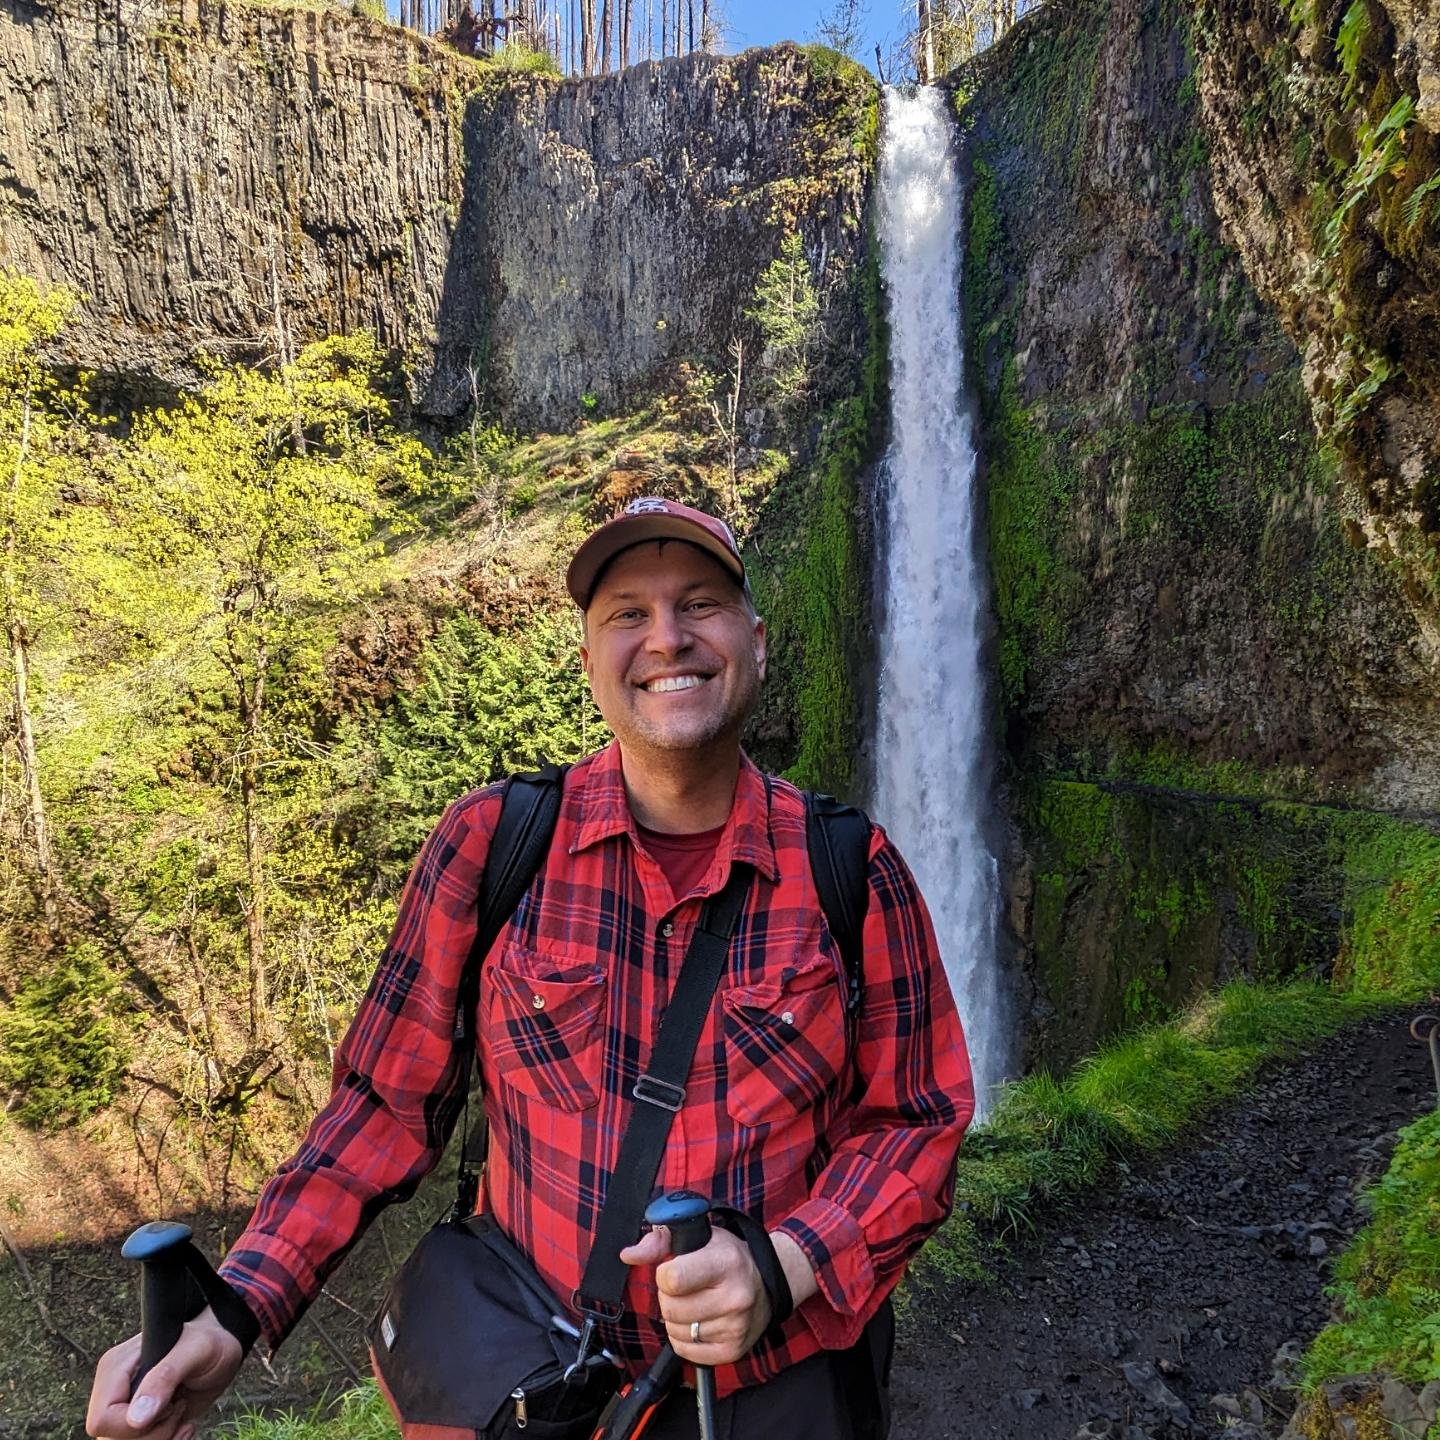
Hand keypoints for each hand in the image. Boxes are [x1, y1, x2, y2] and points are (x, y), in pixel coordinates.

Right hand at [86, 1307, 244, 1439]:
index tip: (168, 1404)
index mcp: (115, 1368)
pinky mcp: (140, 1424)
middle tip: (179, 1406)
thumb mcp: (196, 1350)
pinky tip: (185, 1427)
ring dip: (161, 1439)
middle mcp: (114, 1392)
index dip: (133, 1424)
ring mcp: (125, 1410)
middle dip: (152, 1434)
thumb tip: (136, 1418)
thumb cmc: (210, 1342)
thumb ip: (165, 1377)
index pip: (102, 1419)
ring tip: (182, 1414)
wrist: (222, 1352)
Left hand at [620, 1225, 767, 1365]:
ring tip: (693, 1304)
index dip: (664, 1274)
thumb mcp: (700, 1237)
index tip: (673, 1270)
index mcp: (726, 1263)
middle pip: (671, 1309)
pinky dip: (684, 1339)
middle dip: (668, 1297)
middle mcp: (734, 1297)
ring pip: (675, 1332)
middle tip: (684, 1288)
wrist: (767, 1284)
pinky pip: (686, 1352)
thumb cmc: (728, 1257)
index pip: (673, 1279)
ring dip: (676, 1319)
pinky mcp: (733, 1351)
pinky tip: (697, 1322)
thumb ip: (660, 1242)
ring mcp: (735, 1327)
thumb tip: (628, 1255)